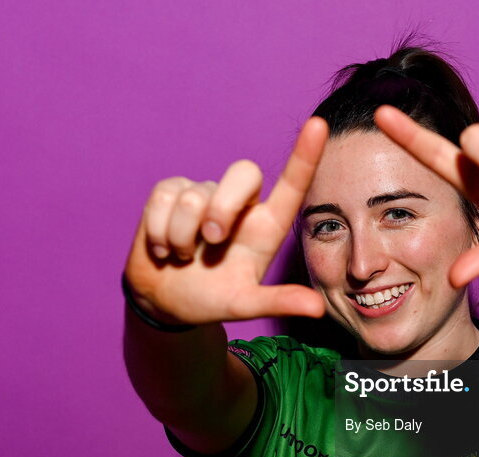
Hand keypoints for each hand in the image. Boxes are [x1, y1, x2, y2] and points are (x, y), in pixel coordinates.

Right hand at [124, 118, 328, 324]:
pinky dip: (159, 231)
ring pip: (195, 196)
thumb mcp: (245, 305)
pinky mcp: (170, 192)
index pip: (291, 185)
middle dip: (224, 207)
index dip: (305, 156)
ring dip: (183, 236)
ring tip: (183, 257)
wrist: (164, 300)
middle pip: (244, 172)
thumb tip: (317, 309)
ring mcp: (204, 195)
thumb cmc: (211, 299)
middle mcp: (239, 204)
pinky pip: (164, 198)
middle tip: (212, 242)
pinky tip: (163, 249)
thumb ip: (279, 302)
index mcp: (266, 226)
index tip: (319, 125)